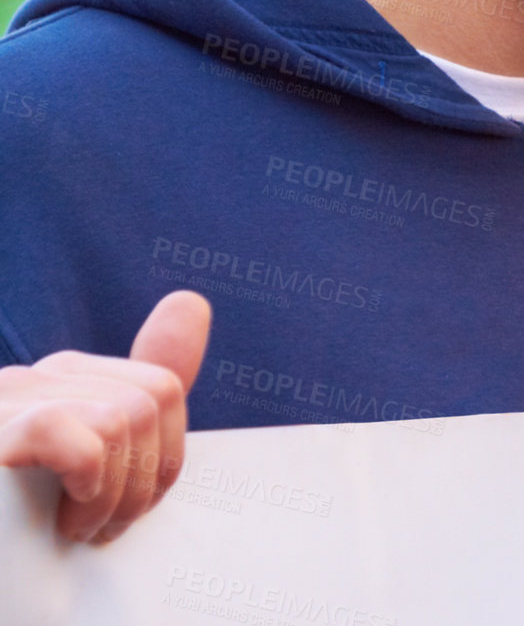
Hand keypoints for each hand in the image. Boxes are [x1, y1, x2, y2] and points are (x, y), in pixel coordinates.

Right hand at [0, 291, 210, 543]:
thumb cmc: (12, 537)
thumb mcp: (85, 478)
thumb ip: (139, 407)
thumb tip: (191, 300)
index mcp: (61, 381)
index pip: (161, 388)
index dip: (164, 457)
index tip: (131, 510)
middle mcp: (33, 380)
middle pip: (153, 399)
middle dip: (146, 480)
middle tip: (107, 531)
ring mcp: (5, 402)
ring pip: (121, 418)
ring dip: (112, 496)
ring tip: (76, 533)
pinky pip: (70, 435)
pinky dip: (83, 485)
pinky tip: (54, 521)